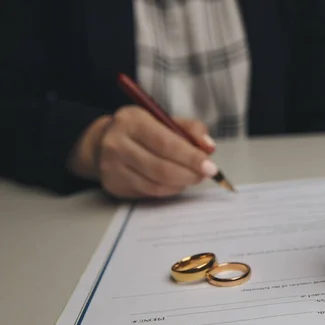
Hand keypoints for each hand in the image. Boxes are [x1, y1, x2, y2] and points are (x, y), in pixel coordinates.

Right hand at [68, 106, 216, 198]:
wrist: (103, 142)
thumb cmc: (143, 131)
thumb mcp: (165, 120)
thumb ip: (191, 129)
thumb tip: (208, 147)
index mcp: (132, 120)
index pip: (166, 143)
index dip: (191, 157)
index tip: (210, 166)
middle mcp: (117, 143)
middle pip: (161, 167)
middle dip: (189, 174)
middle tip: (205, 174)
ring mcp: (112, 166)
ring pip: (156, 184)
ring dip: (181, 183)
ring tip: (193, 177)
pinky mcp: (114, 184)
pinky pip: (149, 193)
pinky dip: (169, 190)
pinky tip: (177, 183)